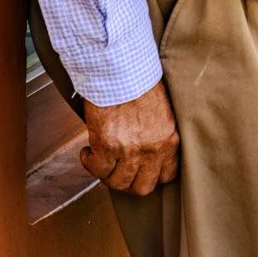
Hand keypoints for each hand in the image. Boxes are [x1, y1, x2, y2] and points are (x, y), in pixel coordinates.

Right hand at [80, 79, 180, 194]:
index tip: (141, 171)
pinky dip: (89, 163)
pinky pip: (97, 169)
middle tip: (118, 172)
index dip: (152, 176)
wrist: (121, 68)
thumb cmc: (139, 81)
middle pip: (142, 187)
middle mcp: (153, 149)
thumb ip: (157, 133)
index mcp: (170, 139)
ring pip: (117, 183)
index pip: (167, 175)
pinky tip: (87, 152)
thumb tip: (146, 147)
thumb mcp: (161, 110)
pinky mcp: (107, 146)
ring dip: (106, 175)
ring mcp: (130, 150)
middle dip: (128, 183)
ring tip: (101, 161)